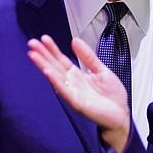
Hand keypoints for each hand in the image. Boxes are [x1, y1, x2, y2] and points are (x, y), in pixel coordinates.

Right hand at [27, 35, 129, 152]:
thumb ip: (88, 57)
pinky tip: (48, 72)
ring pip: (56, 77)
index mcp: (78, 75)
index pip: (62, 60)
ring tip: (34, 55)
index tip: (44, 39)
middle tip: (32, 43)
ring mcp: (73, 93)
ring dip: (44, 66)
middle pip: (55, 66)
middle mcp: (72, 83)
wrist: (121, 114)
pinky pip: (64, 91)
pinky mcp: (77, 103)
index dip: (53, 49)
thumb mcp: (102, 70)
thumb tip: (75, 41)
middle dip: (43, 55)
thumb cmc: (112, 96)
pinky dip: (56, 81)